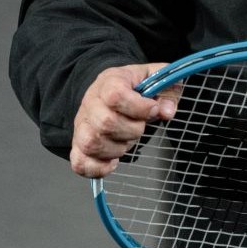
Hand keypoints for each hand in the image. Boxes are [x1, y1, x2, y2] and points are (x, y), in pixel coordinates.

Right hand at [69, 63, 178, 178]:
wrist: (110, 92)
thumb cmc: (135, 87)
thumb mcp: (157, 79)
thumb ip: (168, 91)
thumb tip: (167, 112)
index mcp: (110, 82)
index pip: (115, 96)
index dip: (138, 107)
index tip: (153, 109)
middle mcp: (90, 103)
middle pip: (105, 123)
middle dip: (132, 130)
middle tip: (140, 126)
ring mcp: (82, 125)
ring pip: (91, 143)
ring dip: (117, 149)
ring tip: (127, 141)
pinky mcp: (78, 145)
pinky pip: (80, 162)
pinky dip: (98, 168)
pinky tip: (113, 162)